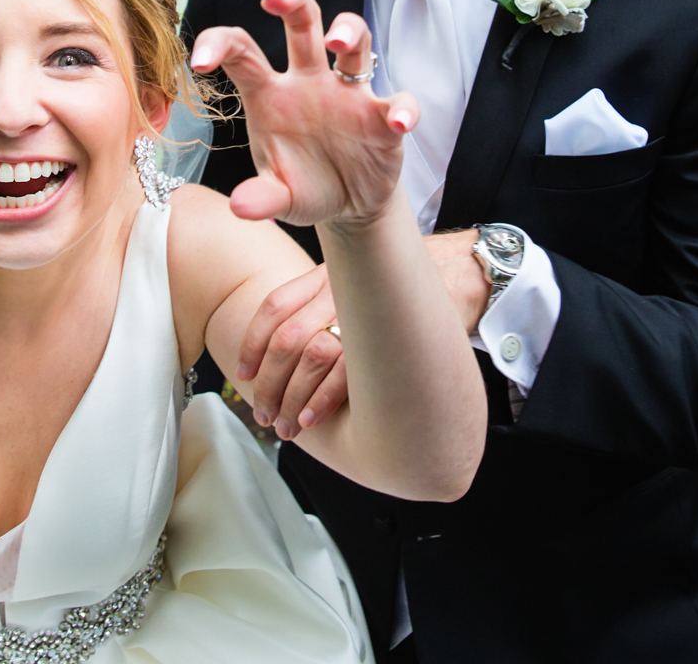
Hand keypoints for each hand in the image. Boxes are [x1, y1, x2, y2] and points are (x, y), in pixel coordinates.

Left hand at [191, 0, 418, 227]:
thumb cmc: (304, 187)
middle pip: (303, 23)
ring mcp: (348, 94)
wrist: (346, 206)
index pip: (243, 53)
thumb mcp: (280, 197)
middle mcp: (310, 82)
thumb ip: (262, 198)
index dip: (219, 45)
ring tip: (337, 44)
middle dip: (292, 0)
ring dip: (348, 31)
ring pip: (354, 40)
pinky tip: (397, 123)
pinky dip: (402, 108)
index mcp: (272, 95)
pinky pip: (399, 101)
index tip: (199, 61)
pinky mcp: (382, 116)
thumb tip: (240, 207)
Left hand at [238, 230, 488, 438]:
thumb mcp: (351, 282)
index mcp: (323, 276)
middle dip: (269, 382)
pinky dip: (323, 399)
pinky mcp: (384, 335)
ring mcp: (362, 311)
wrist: (453, 272)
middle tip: (262, 413)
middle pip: (287, 337)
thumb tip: (282, 350)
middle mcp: (338, 289)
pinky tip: (311, 419)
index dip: (252, 343)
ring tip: (286, 426)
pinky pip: (346, 370)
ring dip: (292, 397)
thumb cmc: (396, 288)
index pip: (274, 306)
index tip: (244, 375)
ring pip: (311, 356)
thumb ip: (317, 304)